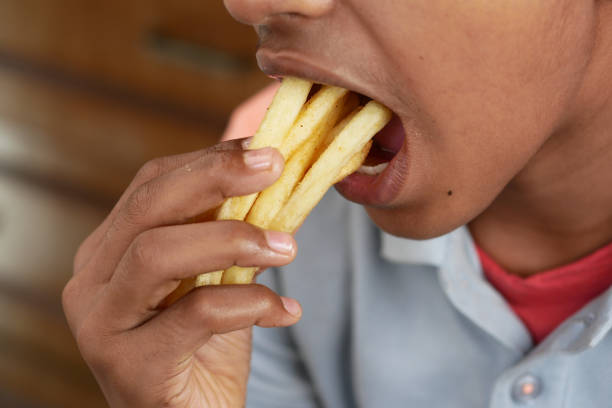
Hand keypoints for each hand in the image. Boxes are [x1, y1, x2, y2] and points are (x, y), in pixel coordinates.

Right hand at [63, 139, 301, 406]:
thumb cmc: (204, 347)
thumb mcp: (217, 277)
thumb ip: (228, 231)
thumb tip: (270, 173)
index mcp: (111, 250)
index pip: (151, 185)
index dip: (208, 160)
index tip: (264, 151)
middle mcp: (94, 280)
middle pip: (148, 207)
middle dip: (216, 177)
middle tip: (275, 167)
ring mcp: (103, 323)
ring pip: (157, 253)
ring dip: (233, 239)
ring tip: (288, 247)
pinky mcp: (128, 364)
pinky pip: (195, 315)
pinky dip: (249, 303)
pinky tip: (286, 311)